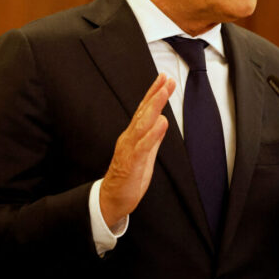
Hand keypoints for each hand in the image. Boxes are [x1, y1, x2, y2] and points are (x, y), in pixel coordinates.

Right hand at [100, 74, 174, 228]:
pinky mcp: (132, 162)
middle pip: (143, 112)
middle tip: (166, 79)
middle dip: (155, 94)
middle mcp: (130, 137)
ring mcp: (129, 148)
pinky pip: (142, 146)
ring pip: (142, 124)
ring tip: (164, 92)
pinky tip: (161, 122)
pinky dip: (152, 133)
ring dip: (154, 107)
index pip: (145, 110)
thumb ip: (153, 137)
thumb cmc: (129, 176)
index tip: (165, 78)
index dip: (154, 93)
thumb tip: (163, 120)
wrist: (113, 199)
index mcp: (133, 135)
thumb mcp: (146, 153)